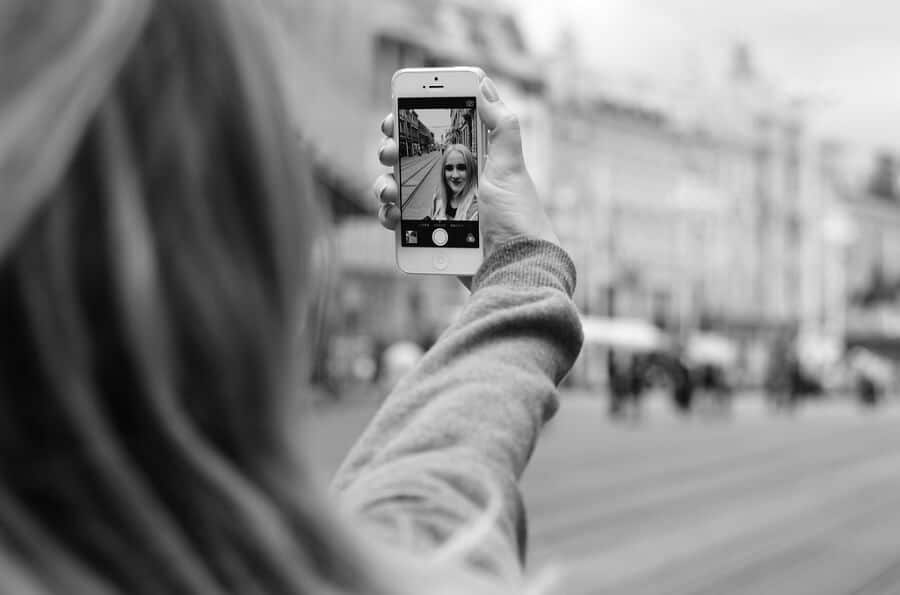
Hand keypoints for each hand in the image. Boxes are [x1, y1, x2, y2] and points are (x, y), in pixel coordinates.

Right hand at [373, 74, 558, 259]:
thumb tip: (482, 82)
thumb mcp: (511, 165)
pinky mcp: (429, 237)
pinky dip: (388, 215)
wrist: (514, 267)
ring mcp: (438, 210)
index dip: (412, 123)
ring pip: (398, 189)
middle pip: (410, 159)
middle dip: (392, 151)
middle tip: (389, 152)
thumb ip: (500, 124)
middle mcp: (451, 183)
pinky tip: (392, 215)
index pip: (434, 133)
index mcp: (470, 161)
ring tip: (390, 190)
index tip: (396, 116)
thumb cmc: (517, 216)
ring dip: (385, 184)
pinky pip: (399, 222)